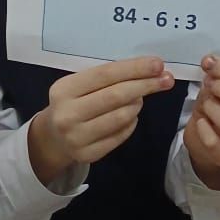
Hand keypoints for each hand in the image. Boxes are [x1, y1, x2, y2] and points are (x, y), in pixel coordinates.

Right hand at [29, 57, 173, 182]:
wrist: (52, 138)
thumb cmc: (73, 103)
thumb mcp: (79, 85)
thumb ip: (107, 77)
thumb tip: (150, 69)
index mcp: (64, 89)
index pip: (106, 74)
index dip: (134, 68)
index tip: (158, 64)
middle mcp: (68, 114)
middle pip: (116, 96)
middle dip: (145, 85)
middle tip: (166, 79)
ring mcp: (77, 137)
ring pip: (122, 117)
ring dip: (138, 104)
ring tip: (140, 98)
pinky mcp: (88, 155)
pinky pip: (121, 135)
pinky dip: (132, 122)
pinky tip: (131, 115)